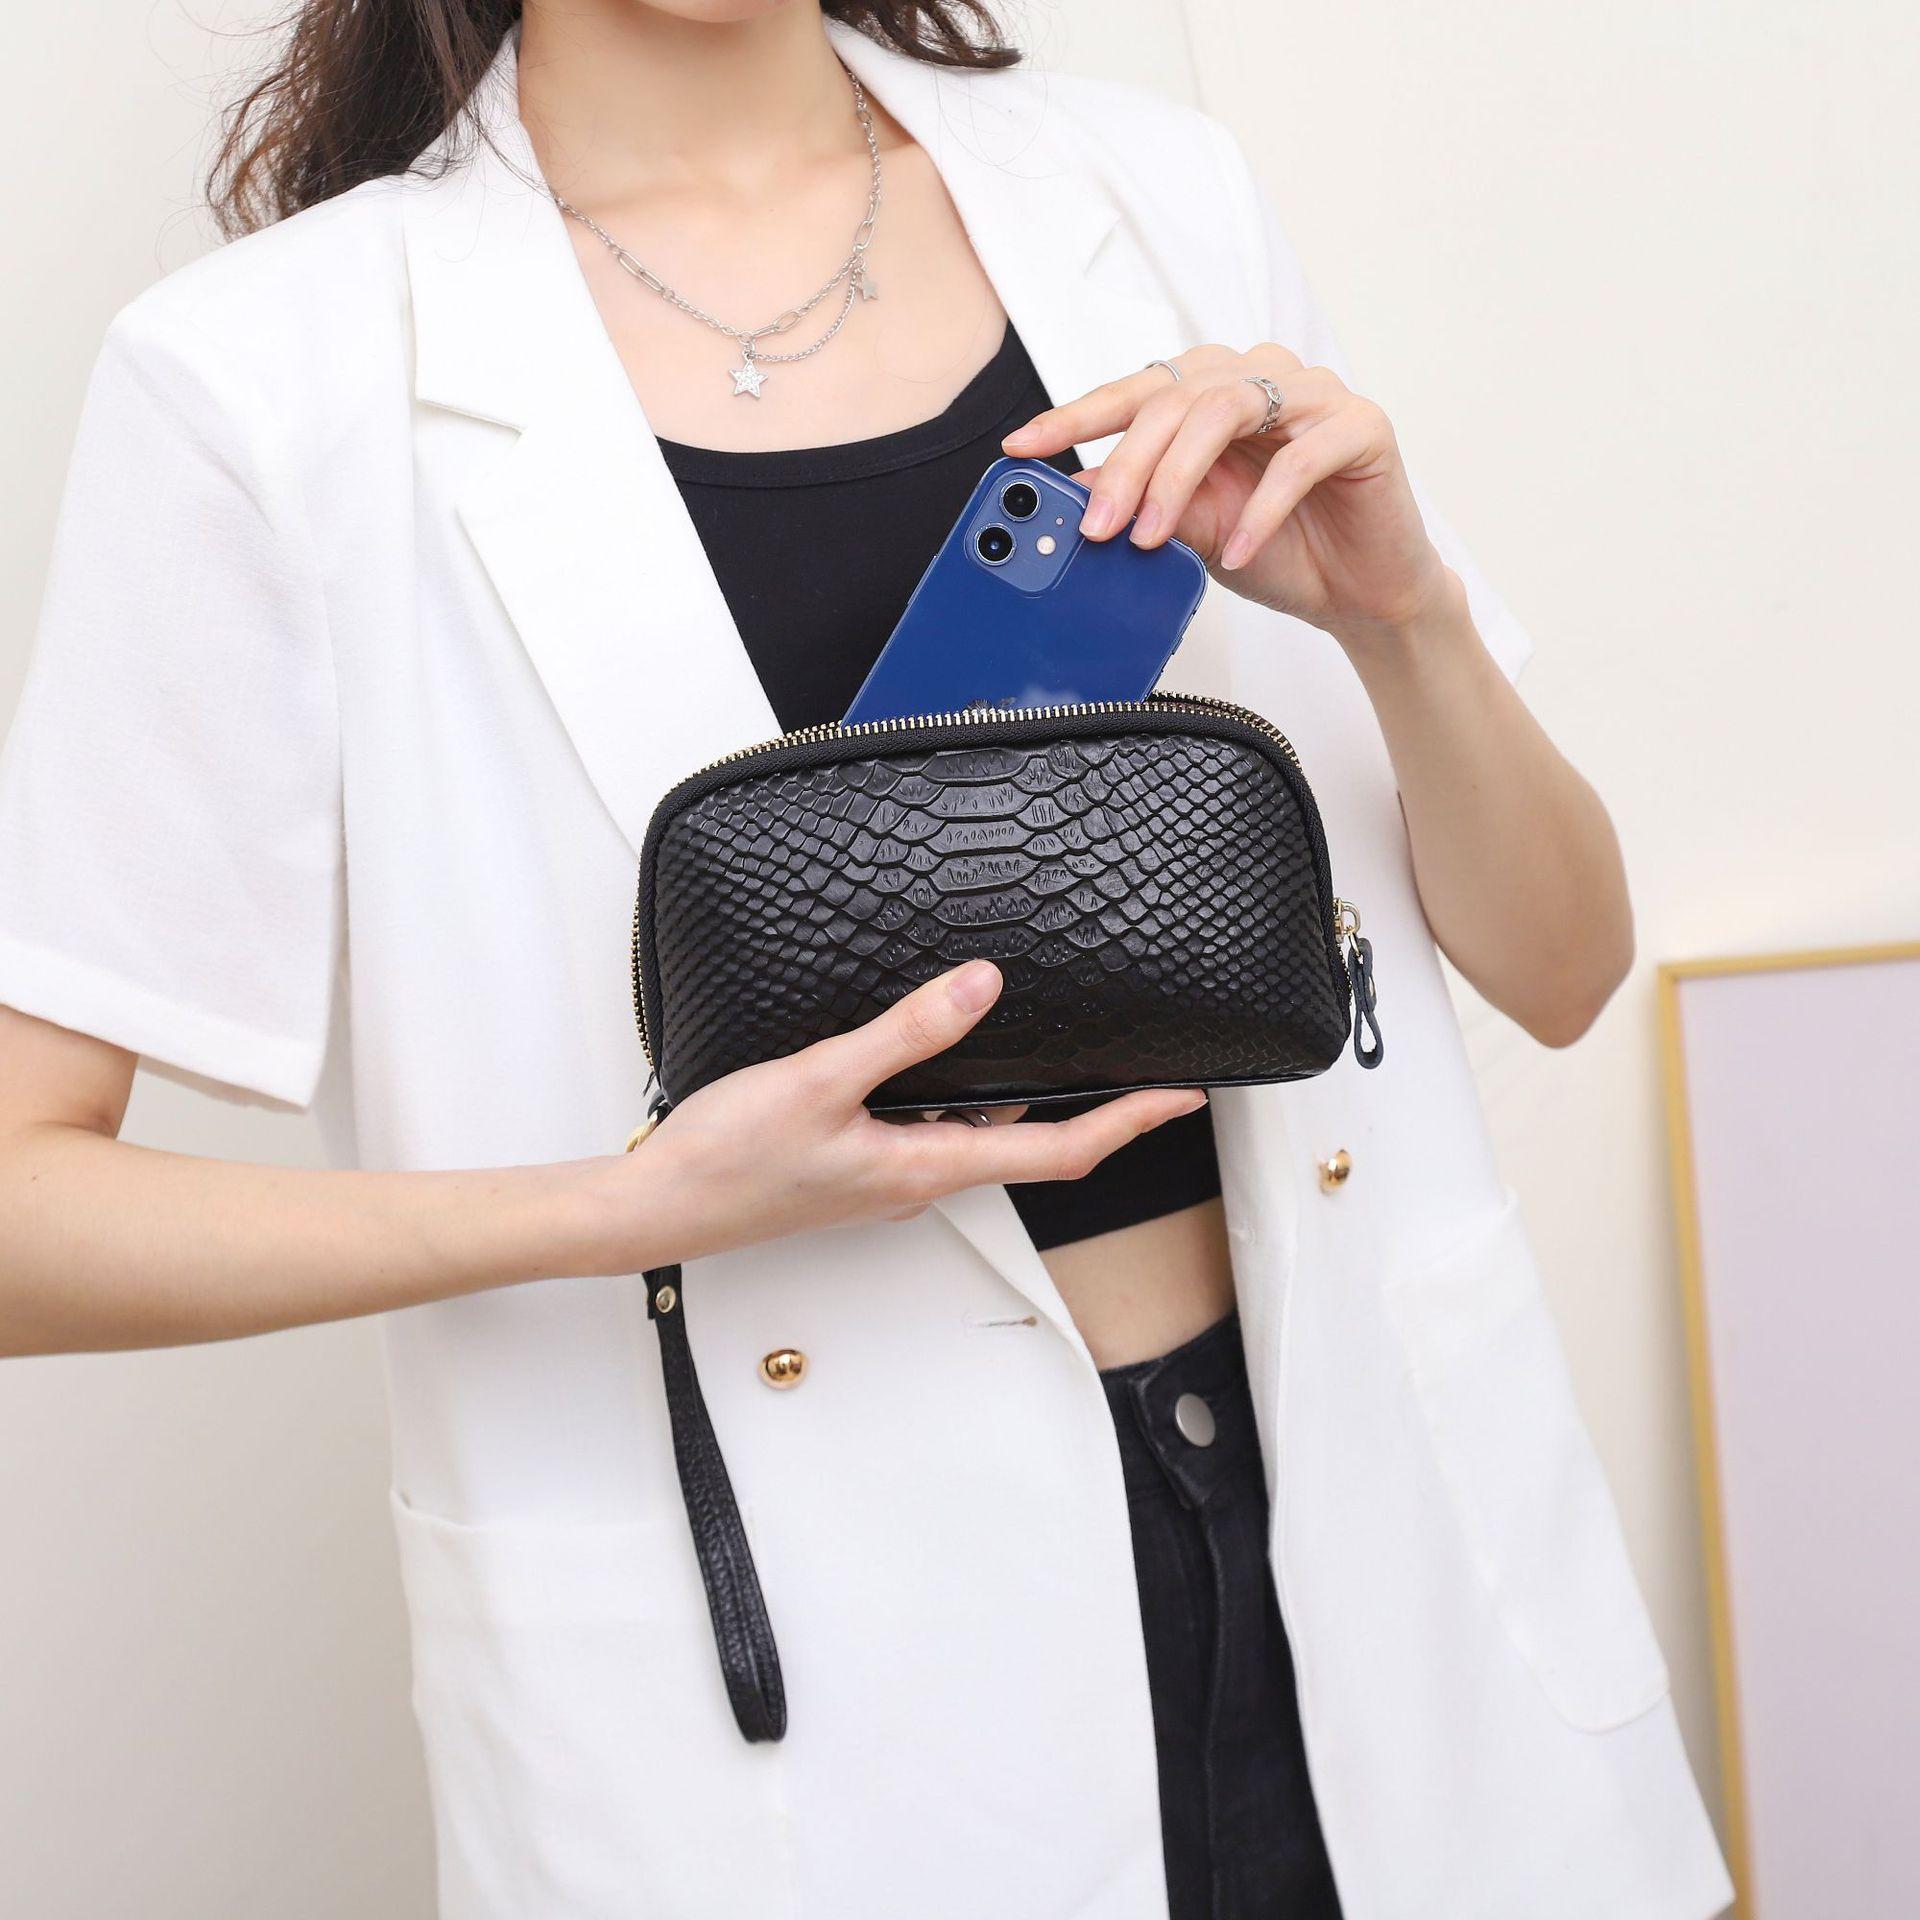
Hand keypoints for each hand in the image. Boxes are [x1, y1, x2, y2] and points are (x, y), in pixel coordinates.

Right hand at [584, 961, 1204, 1271]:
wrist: (658, 1208)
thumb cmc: (730, 1161)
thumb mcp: (822, 1081)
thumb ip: (905, 1034)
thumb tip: (982, 988)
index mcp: (927, 1167)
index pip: (1062, 1152)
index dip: (1132, 1123)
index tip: (1183, 1098)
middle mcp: (918, 1178)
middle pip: (1033, 1147)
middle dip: (1094, 1109)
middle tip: (1141, 1067)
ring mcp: (887, 1174)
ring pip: (977, 1135)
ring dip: (1025, 1100)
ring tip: (1061, 1049)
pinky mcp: (854, 1162)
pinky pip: (929, 1126)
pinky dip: (961, 1096)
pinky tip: (941, 1056)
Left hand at [1003, 344, 1456, 642]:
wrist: (1360, 593)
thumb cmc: (1281, 550)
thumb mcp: (1193, 532)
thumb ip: (1144, 505)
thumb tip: (1077, 496)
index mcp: (1213, 392)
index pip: (1135, 390)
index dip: (1075, 415)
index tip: (1022, 446)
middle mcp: (1260, 379)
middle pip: (1176, 397)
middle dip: (1126, 464)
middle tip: (1097, 524)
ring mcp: (1313, 396)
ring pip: (1226, 409)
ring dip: (1178, 477)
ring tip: (1154, 537)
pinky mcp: (1361, 427)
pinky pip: (1299, 456)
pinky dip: (1260, 509)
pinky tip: (1238, 551)